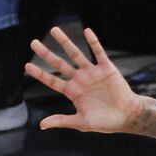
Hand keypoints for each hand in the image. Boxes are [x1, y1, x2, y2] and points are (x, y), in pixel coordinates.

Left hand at [25, 27, 142, 133]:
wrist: (128, 116)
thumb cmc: (106, 122)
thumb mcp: (82, 122)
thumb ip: (63, 121)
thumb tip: (42, 125)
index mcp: (73, 92)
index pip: (52, 81)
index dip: (40, 74)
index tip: (27, 65)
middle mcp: (80, 80)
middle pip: (60, 64)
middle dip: (46, 54)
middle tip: (33, 43)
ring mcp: (93, 73)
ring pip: (76, 54)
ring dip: (65, 42)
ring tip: (54, 30)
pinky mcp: (107, 69)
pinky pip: (99, 53)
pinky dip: (93, 42)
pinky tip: (87, 31)